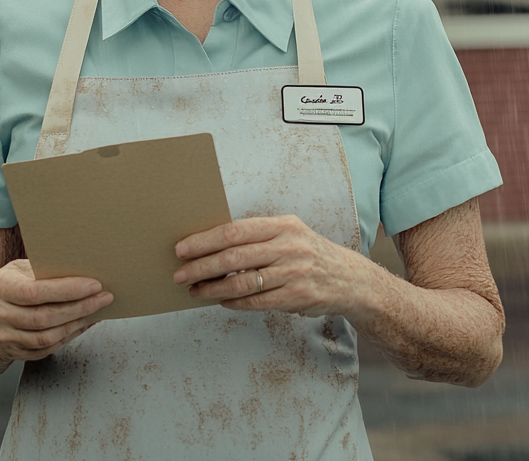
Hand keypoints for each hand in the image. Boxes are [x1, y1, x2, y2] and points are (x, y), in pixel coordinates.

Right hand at [0, 259, 113, 360]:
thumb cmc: (10, 286)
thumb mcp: (19, 270)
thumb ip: (44, 270)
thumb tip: (83, 270)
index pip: (35, 291)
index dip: (67, 290)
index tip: (94, 285)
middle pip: (44, 317)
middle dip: (80, 308)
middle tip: (104, 298)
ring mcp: (5, 337)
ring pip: (47, 337)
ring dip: (77, 324)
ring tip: (97, 311)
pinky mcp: (15, 353)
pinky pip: (47, 349)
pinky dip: (69, 336)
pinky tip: (83, 324)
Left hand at [173, 215, 372, 317]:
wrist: (349, 279)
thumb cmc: (309, 254)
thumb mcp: (289, 234)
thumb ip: (257, 237)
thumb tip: (211, 244)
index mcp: (282, 225)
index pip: (235, 231)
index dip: (205, 240)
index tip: (182, 248)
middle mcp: (289, 246)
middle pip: (234, 257)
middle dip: (201, 266)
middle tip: (179, 274)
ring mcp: (294, 273)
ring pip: (242, 282)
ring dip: (213, 288)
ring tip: (195, 291)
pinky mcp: (297, 297)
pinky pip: (256, 302)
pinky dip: (234, 302)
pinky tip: (220, 301)